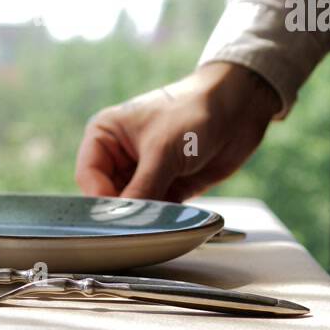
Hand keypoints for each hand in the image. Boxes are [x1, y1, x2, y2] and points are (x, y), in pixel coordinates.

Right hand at [74, 62, 280, 201]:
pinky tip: (172, 220)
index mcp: (104, 135)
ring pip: (131, 206)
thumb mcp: (162, 150)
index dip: (101, 198)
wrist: (240, 106)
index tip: (119, 216)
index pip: (89, 177)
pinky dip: (161, 218)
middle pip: (108, 195)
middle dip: (123, 210)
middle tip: (139, 223)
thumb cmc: (194, 111)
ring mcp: (142, 171)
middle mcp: (119, 155)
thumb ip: (142, 188)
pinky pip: (155, 211)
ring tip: (158, 220)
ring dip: (144, 216)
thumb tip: (126, 221)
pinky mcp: (165, 185)